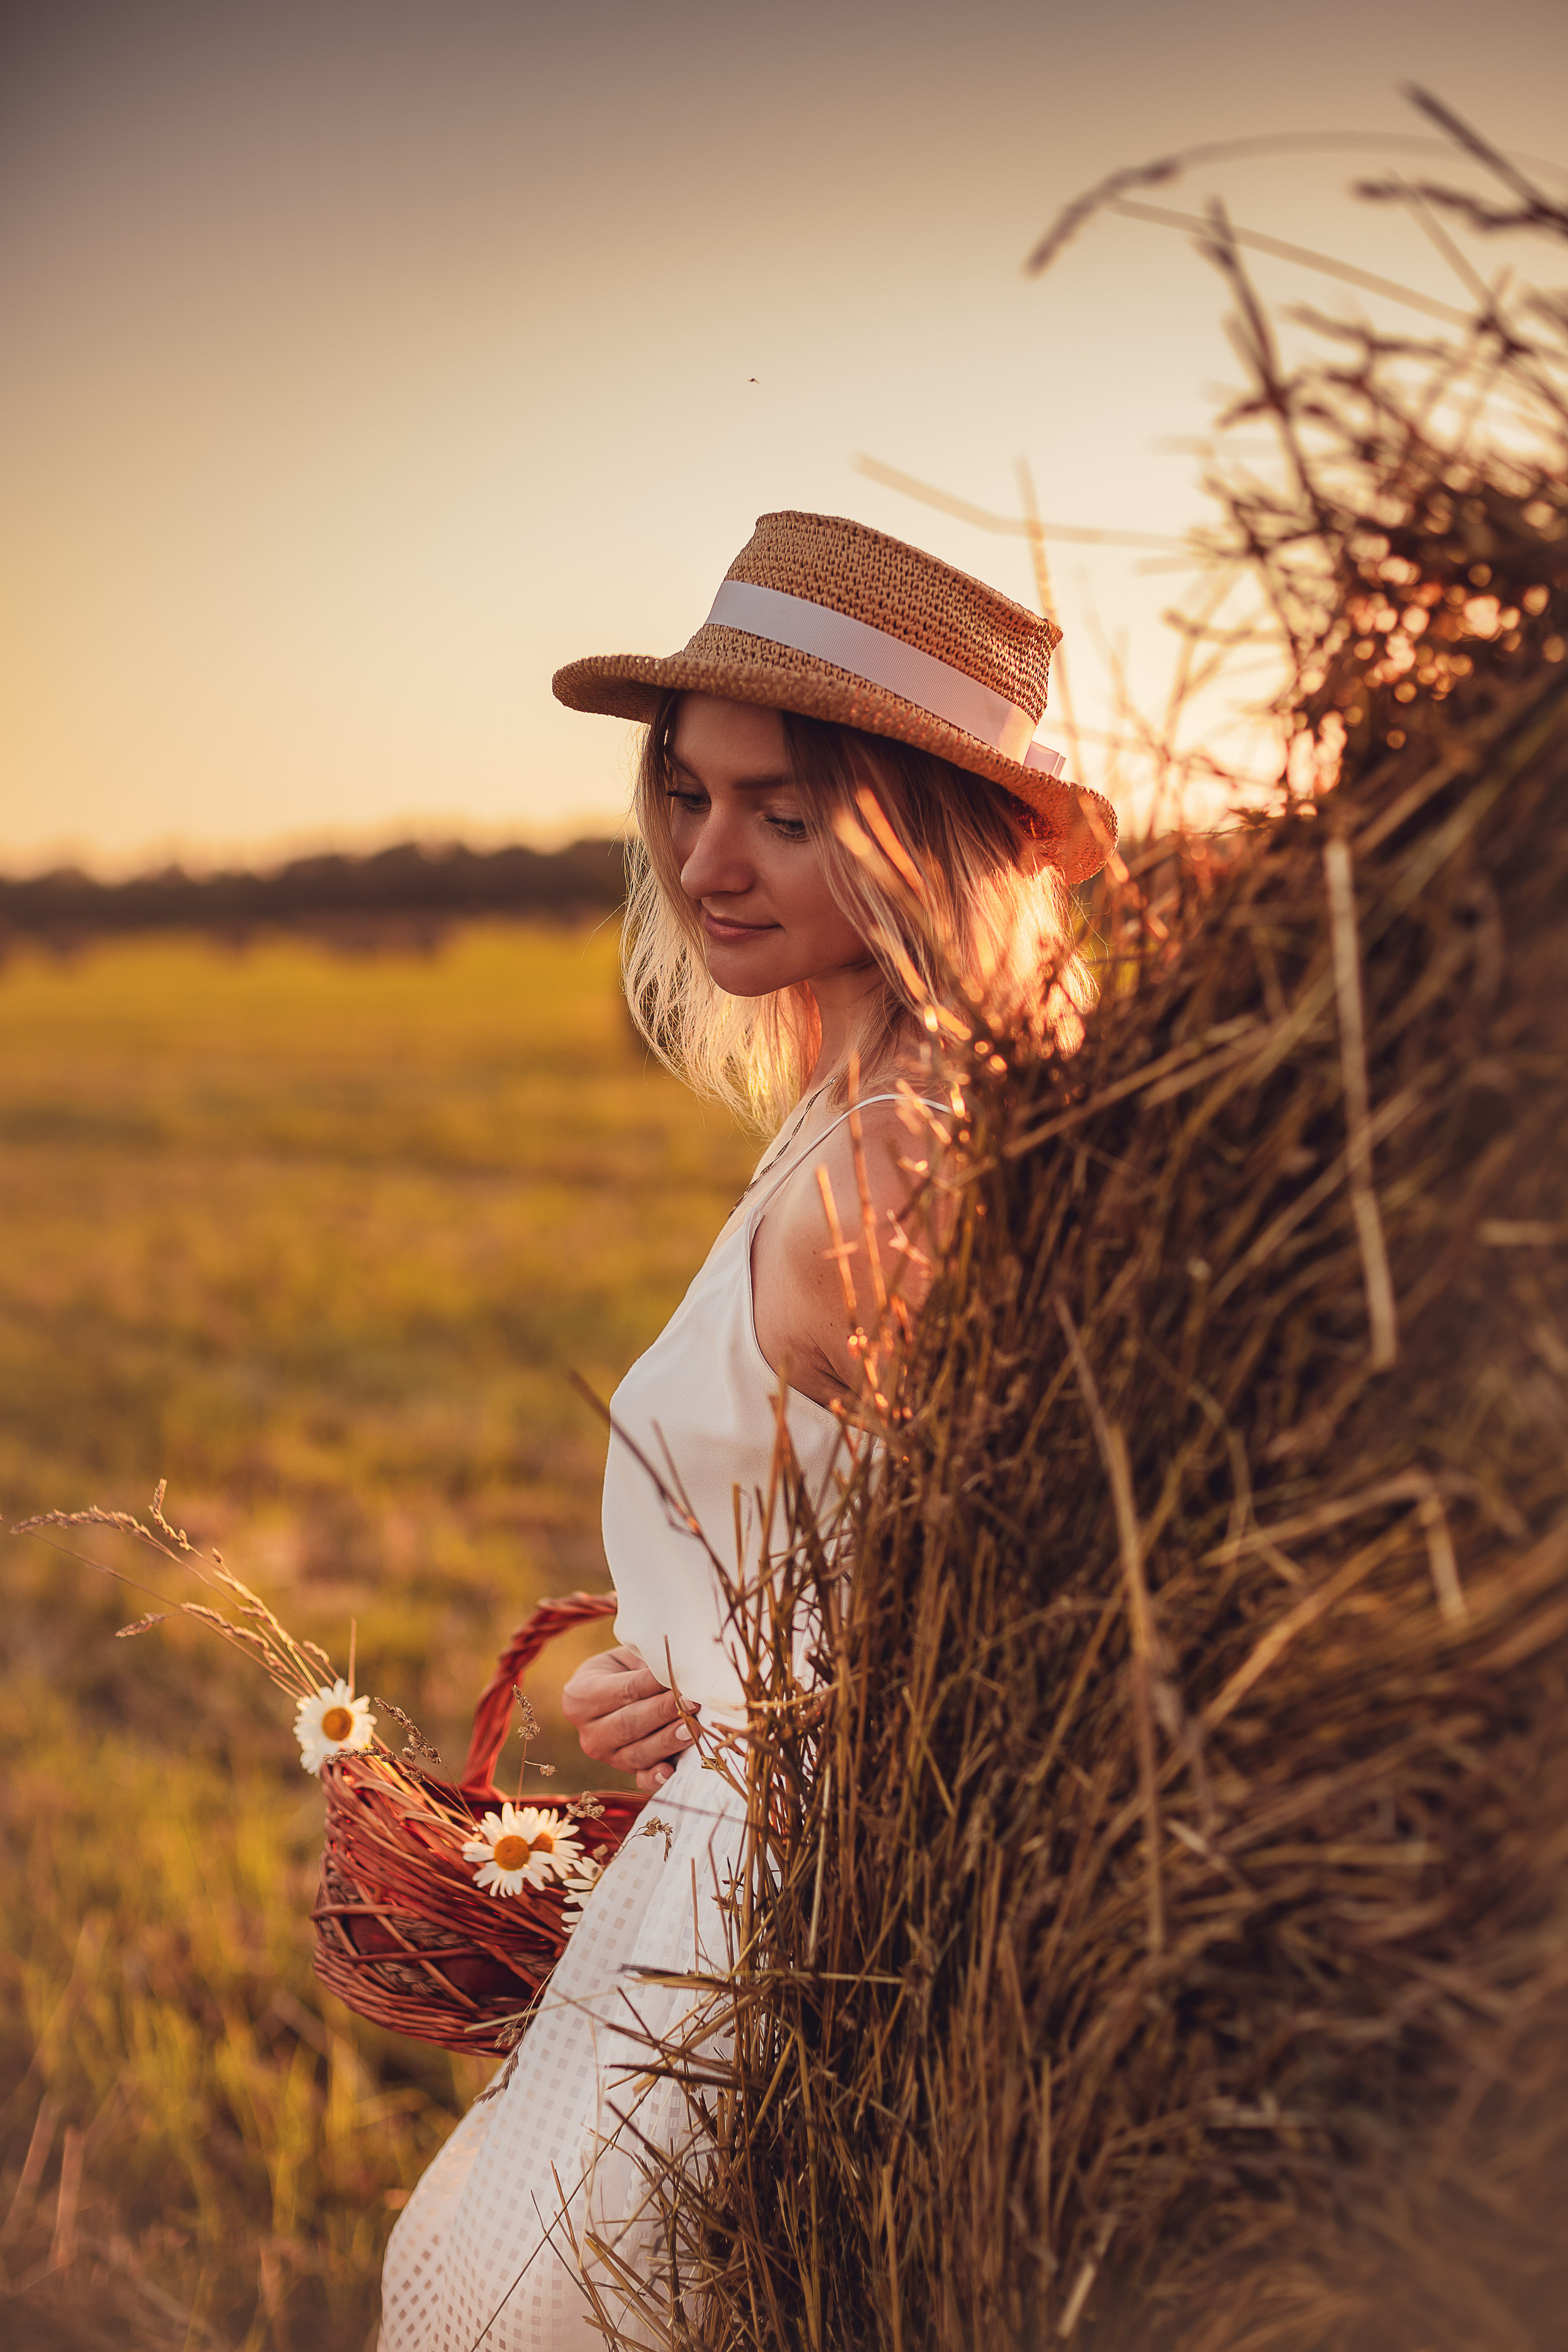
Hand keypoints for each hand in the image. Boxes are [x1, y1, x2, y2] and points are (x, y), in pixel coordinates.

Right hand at [559, 1644, 696, 1793]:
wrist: (610, 1692)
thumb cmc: (623, 1670)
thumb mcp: (627, 1659)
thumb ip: (647, 1667)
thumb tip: (679, 1672)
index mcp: (579, 1697)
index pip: (624, 1691)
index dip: (654, 1686)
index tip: (680, 1680)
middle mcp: (588, 1732)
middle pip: (629, 1724)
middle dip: (664, 1713)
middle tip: (692, 1702)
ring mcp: (605, 1756)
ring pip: (638, 1753)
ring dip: (667, 1741)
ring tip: (692, 1729)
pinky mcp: (624, 1772)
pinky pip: (640, 1779)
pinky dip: (656, 1778)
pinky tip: (671, 1771)